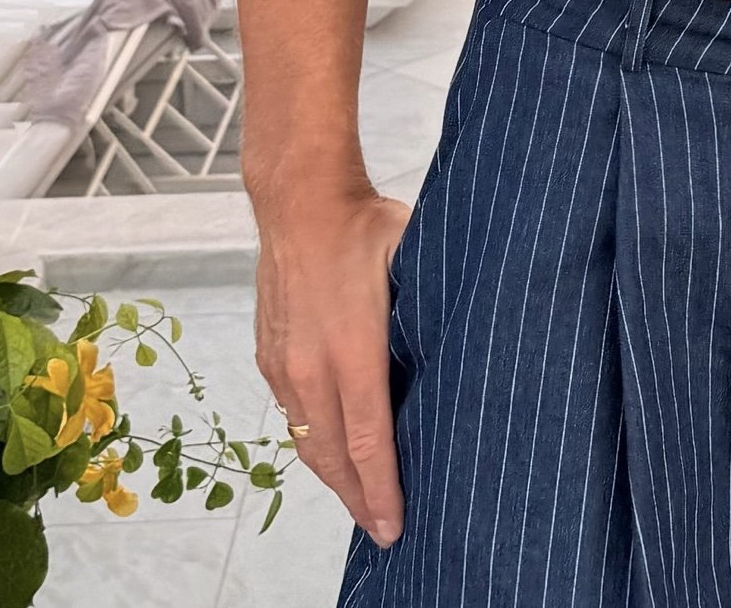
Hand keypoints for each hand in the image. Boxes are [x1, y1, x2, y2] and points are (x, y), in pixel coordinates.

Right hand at [254, 187, 413, 544]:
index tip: (393, 526)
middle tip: (383, 529)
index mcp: (352, 349)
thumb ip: (428, 314)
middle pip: (333, 457)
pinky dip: (312, 440)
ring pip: (307, 441)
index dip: (381, 490)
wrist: (299, 200)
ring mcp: (284, 364)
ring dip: (333, 476)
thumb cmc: (363, 225)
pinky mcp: (269, 356)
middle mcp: (311, 366)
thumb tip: (461, 346)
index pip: (368, 440)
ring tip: (361, 500)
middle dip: (358, 499)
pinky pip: (291, 414)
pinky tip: (332, 450)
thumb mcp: (412, 262)